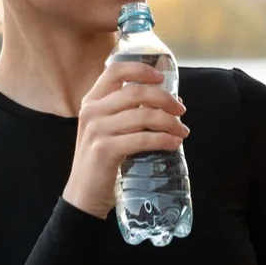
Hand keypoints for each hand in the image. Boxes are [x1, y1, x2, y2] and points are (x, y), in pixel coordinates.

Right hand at [61, 61, 189, 216]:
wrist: (83, 194)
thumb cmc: (102, 161)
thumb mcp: (107, 131)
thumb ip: (128, 114)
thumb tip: (169, 101)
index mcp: (91, 101)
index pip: (115, 71)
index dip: (141, 69)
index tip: (161, 77)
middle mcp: (92, 111)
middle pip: (136, 92)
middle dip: (165, 99)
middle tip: (181, 110)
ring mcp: (97, 130)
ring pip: (143, 115)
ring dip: (170, 121)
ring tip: (182, 130)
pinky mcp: (105, 150)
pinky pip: (143, 138)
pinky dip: (164, 139)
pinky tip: (174, 143)